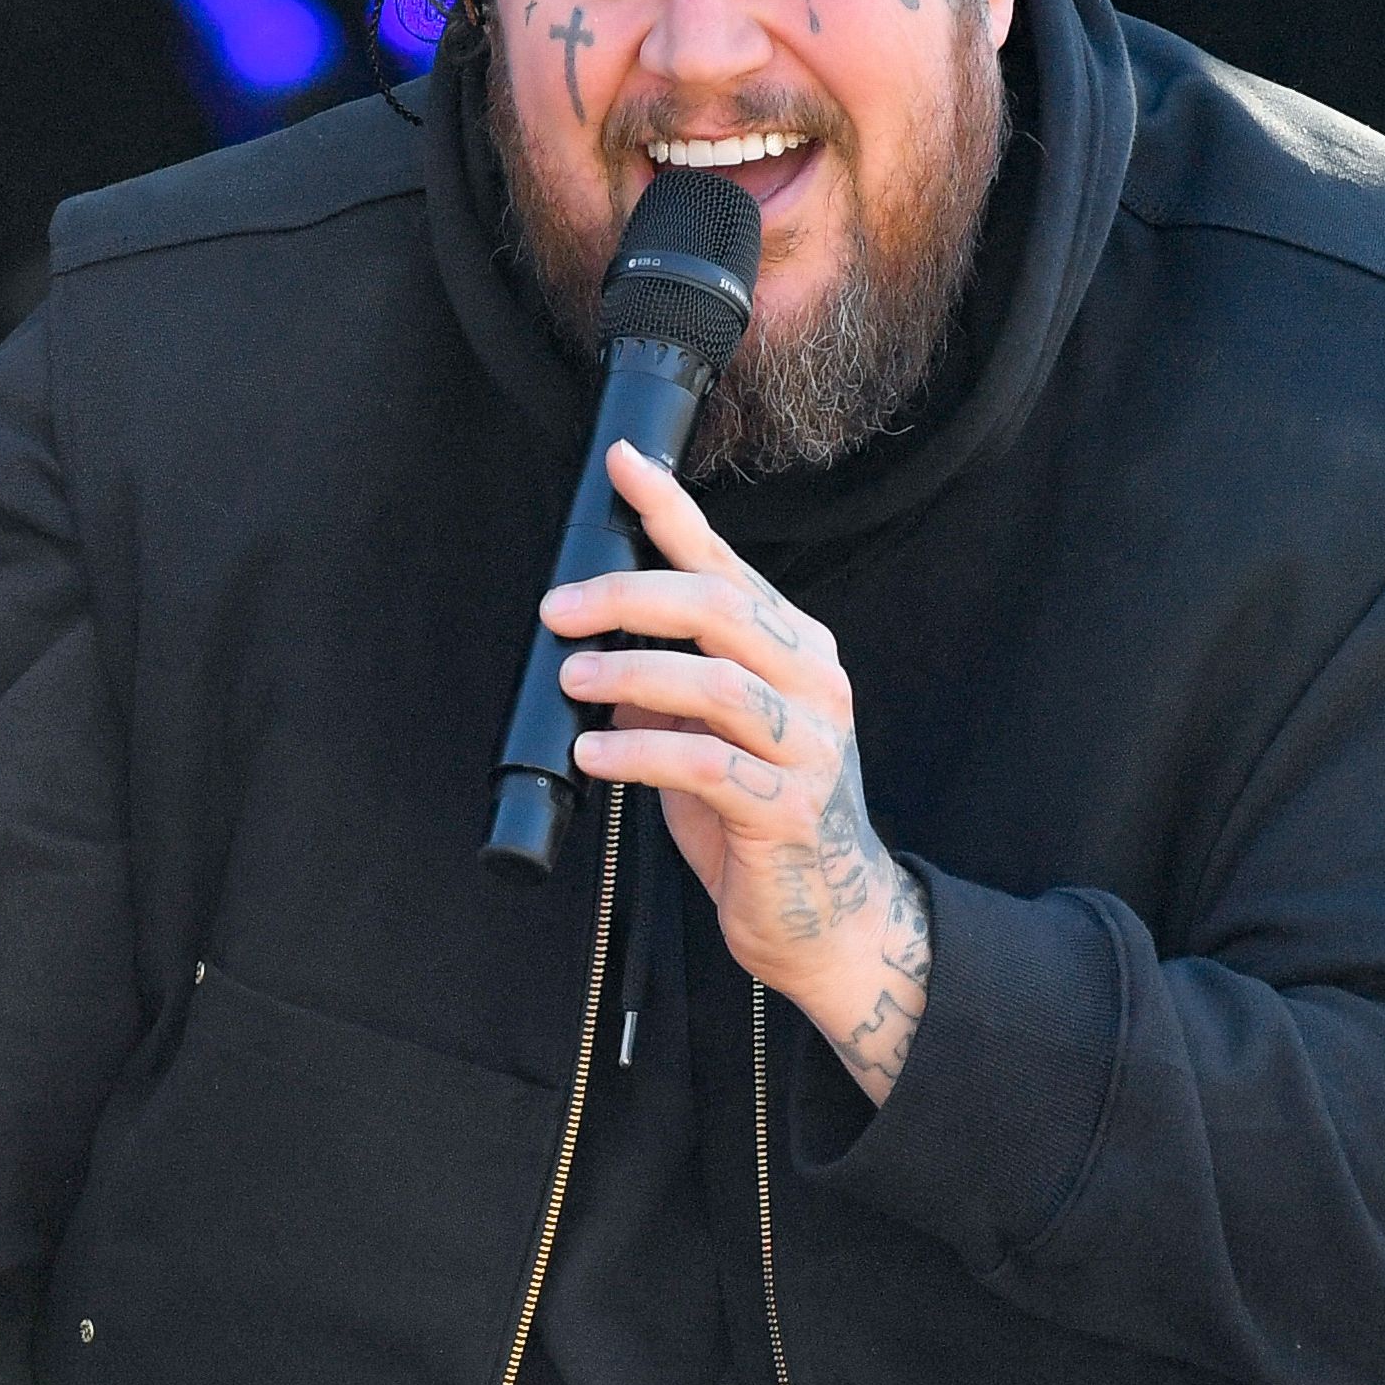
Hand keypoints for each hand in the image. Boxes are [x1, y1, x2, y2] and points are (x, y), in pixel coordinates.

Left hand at [545, 438, 935, 1100]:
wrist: (825, 920)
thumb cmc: (758, 821)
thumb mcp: (710, 736)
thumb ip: (670, 686)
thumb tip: (599, 648)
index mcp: (795, 648)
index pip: (727, 562)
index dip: (671, 510)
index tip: (619, 464)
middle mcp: (815, 682)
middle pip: (720, 607)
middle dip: (630, 596)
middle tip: (559, 610)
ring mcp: (811, 744)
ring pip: (714, 681)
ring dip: (630, 672)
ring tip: (571, 679)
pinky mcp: (790, 808)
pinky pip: (706, 764)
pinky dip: (639, 753)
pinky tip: (594, 755)